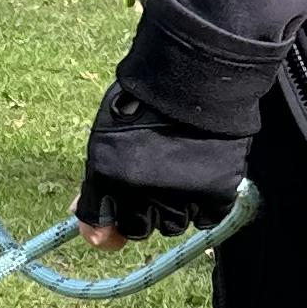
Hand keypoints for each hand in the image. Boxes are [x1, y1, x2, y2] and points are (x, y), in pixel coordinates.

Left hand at [74, 76, 252, 245]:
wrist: (196, 76)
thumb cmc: (146, 100)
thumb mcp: (107, 138)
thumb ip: (96, 185)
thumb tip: (90, 230)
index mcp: (109, 177)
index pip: (98, 228)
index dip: (103, 231)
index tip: (108, 230)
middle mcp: (143, 194)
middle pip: (138, 230)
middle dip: (142, 214)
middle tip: (153, 183)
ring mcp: (182, 196)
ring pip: (173, 226)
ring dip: (174, 208)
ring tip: (179, 172)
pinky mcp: (216, 192)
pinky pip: (206, 218)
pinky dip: (204, 204)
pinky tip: (200, 177)